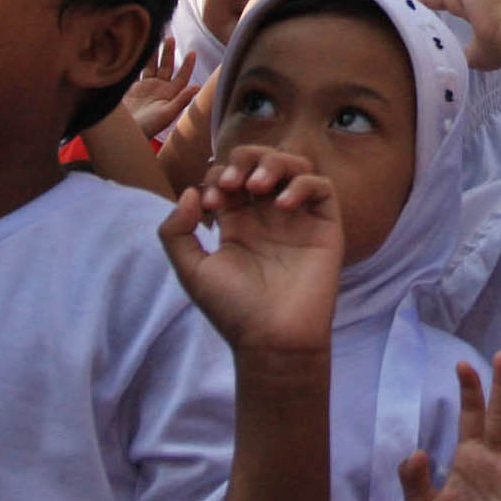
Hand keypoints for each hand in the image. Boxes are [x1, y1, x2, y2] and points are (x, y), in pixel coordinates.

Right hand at [123, 37, 201, 139]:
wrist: (126, 133)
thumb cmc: (148, 127)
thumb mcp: (166, 114)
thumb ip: (181, 100)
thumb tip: (198, 87)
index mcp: (170, 95)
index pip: (182, 77)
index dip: (187, 65)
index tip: (193, 52)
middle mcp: (160, 89)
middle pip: (167, 67)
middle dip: (169, 52)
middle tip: (170, 38)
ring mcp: (146, 87)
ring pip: (152, 65)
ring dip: (154, 53)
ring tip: (155, 37)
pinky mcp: (133, 87)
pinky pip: (138, 69)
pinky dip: (139, 60)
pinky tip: (140, 49)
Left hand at [160, 146, 343, 357]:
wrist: (272, 340)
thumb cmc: (233, 310)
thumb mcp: (191, 271)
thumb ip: (176, 231)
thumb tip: (190, 192)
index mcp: (236, 222)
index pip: (229, 176)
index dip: (216, 177)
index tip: (210, 204)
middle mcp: (267, 214)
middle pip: (260, 161)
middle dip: (244, 160)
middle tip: (232, 183)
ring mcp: (297, 218)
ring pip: (293, 165)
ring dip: (274, 164)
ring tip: (258, 186)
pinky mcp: (324, 226)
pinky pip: (321, 187)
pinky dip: (303, 185)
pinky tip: (283, 205)